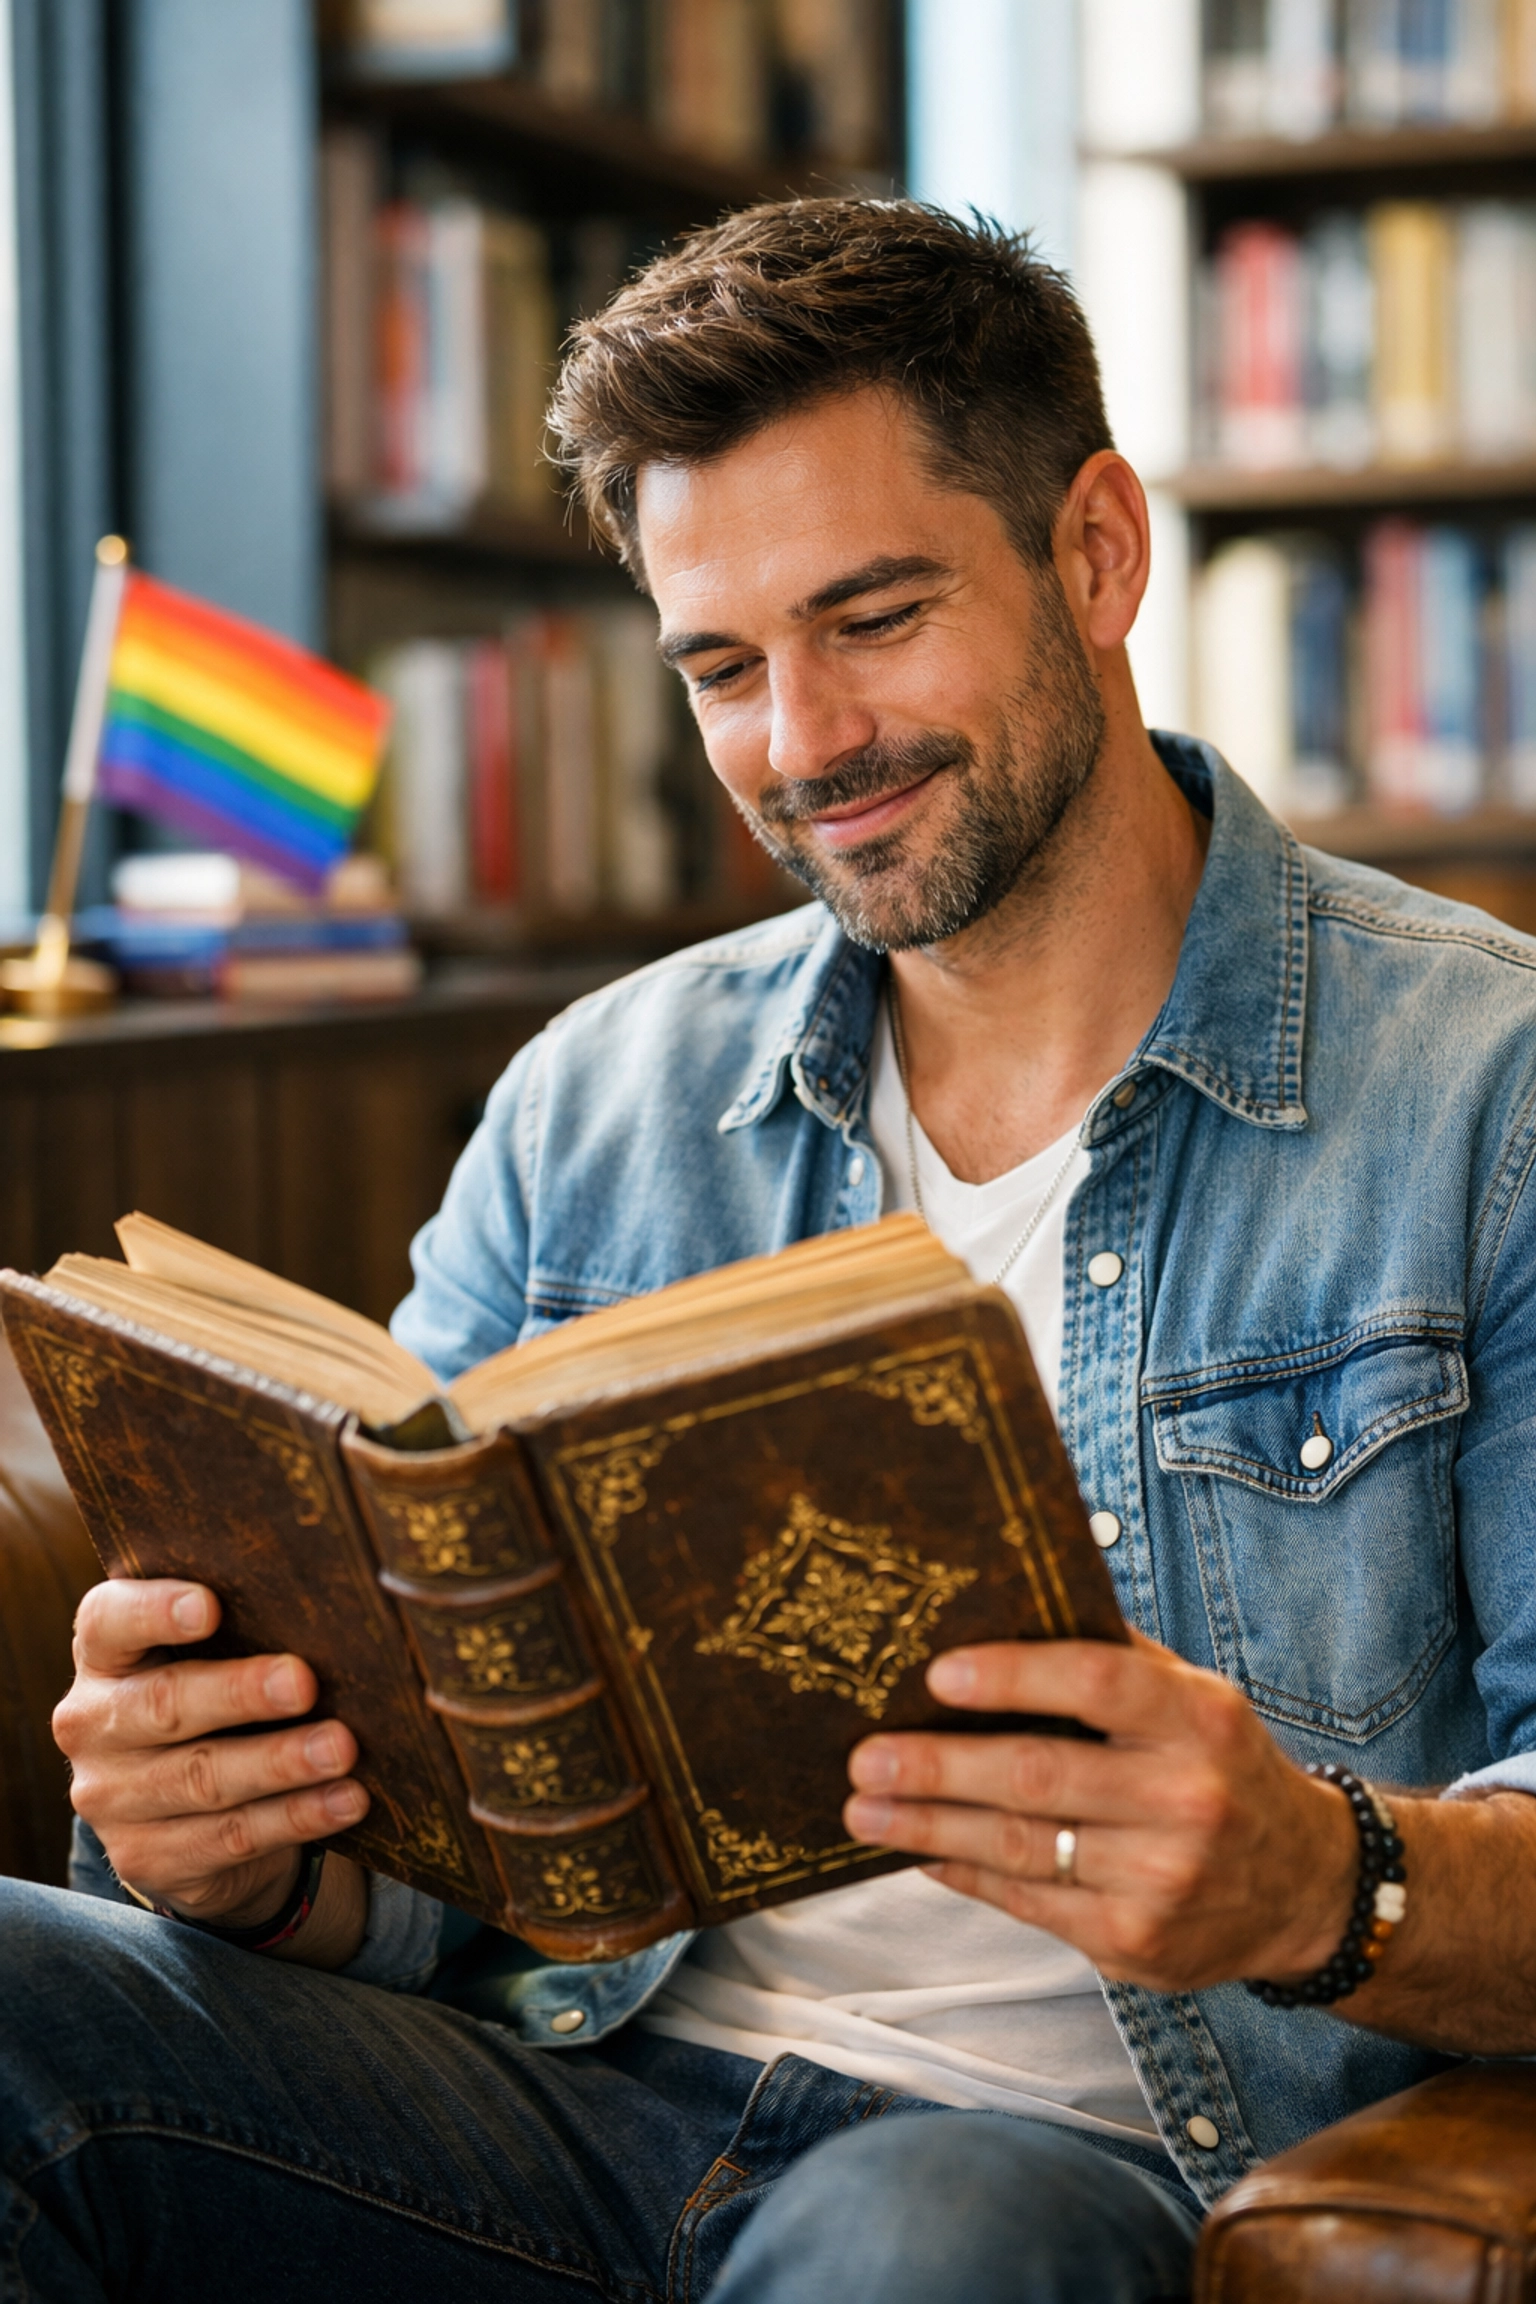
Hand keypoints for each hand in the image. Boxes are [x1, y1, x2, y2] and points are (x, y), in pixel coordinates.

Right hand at [55, 1577, 369, 1943]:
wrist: (184, 1810)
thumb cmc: (211, 1699)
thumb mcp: (208, 1656)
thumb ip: (241, 1628)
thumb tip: (329, 1615)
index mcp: (104, 1656)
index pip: (109, 1620)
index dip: (155, 1611)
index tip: (211, 1606)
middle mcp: (93, 1724)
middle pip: (164, 1703)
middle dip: (240, 1692)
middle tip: (303, 1683)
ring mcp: (110, 1798)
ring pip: (202, 1778)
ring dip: (280, 1763)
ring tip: (341, 1749)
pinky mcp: (145, 1856)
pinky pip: (230, 1837)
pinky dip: (296, 1816)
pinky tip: (346, 1799)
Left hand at [844, 1631, 1358, 1992]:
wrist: (1305, 1887)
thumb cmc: (1220, 1767)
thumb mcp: (1194, 1699)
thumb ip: (1114, 1658)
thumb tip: (1003, 1608)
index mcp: (1199, 1720)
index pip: (1096, 1682)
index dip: (1013, 1675)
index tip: (937, 1675)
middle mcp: (1187, 1799)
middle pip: (1039, 1776)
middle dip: (939, 1768)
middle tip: (865, 1757)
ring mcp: (1162, 1880)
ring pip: (1019, 1847)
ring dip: (927, 1827)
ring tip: (863, 1808)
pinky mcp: (1135, 1943)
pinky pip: (1027, 1902)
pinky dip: (964, 1873)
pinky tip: (919, 1849)